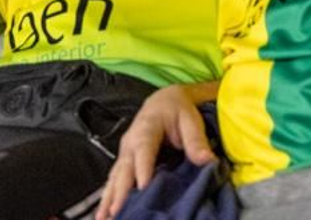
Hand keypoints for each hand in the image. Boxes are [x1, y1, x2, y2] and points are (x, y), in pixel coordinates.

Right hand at [95, 84, 218, 219]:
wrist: (164, 102)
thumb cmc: (178, 111)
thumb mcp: (190, 120)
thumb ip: (196, 140)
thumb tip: (206, 160)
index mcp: (147, 127)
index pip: (144, 148)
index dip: (143, 167)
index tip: (142, 187)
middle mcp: (131, 142)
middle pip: (125, 167)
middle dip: (120, 190)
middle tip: (117, 210)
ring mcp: (125, 153)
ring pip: (115, 177)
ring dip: (109, 198)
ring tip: (104, 218)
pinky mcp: (124, 163)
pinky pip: (114, 181)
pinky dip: (108, 197)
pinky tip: (104, 215)